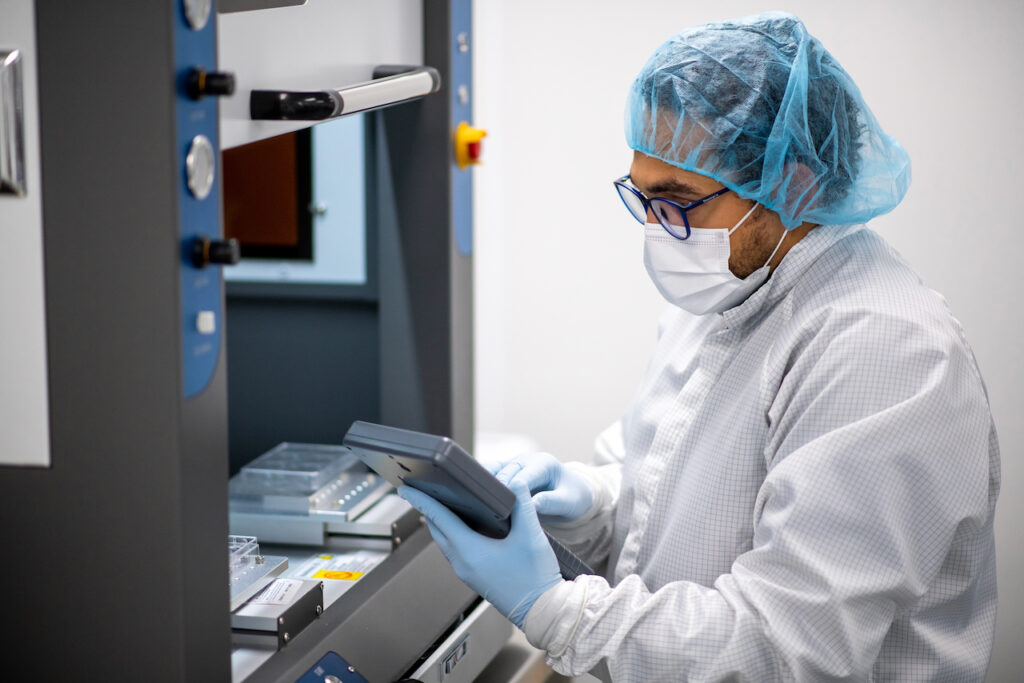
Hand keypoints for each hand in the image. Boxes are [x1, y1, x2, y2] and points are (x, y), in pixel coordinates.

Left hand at [397, 469, 561, 626]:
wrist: (542, 610)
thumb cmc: (535, 578)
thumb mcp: (531, 535)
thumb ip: (522, 505)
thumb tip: (516, 481)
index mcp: (470, 551)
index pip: (439, 519)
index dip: (421, 500)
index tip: (407, 489)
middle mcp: (462, 563)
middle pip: (437, 530)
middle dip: (426, 509)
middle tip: (419, 491)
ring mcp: (467, 572)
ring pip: (444, 542)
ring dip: (438, 523)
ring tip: (438, 505)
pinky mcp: (474, 577)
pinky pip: (454, 551)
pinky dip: (451, 535)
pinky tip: (461, 527)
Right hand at [486, 453, 592, 523]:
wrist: (573, 492)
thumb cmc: (573, 496)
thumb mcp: (569, 502)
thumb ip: (551, 502)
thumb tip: (531, 505)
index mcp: (543, 463)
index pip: (522, 476)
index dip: (512, 491)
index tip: (504, 508)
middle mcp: (526, 461)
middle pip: (503, 472)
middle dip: (496, 490)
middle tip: (490, 512)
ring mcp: (514, 465)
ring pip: (491, 470)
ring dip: (485, 486)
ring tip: (479, 505)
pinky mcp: (505, 473)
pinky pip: (489, 476)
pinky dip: (483, 487)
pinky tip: (477, 501)